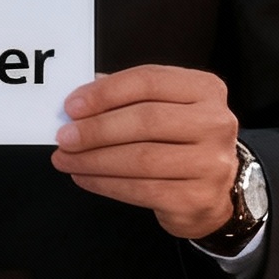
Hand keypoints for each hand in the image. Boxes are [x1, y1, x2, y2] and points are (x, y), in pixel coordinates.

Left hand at [52, 65, 238, 239]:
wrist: (214, 192)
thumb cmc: (180, 142)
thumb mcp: (164, 109)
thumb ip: (128, 98)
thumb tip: (79, 99)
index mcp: (205, 90)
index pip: (149, 81)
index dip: (105, 92)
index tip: (71, 106)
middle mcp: (215, 123)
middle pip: (146, 120)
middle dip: (96, 129)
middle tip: (64, 137)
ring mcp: (211, 163)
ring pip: (141, 158)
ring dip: (94, 159)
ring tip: (65, 159)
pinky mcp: (197, 198)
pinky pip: (141, 189)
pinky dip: (105, 183)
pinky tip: (84, 177)